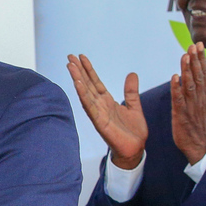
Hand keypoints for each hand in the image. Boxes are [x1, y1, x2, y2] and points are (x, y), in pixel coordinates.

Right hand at [66, 54, 147, 169]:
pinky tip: (77, 84)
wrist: (135, 149)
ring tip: (70, 66)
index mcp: (107, 101)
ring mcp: (98, 113)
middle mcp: (100, 105)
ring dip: (77, 79)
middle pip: (87, 84)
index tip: (81, 57)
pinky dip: (83, 94)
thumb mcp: (134, 106)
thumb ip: (131, 91)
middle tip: (69, 56)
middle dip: (78, 70)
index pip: (95, 82)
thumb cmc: (133, 131)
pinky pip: (90, 106)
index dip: (89, 69)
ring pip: (85, 93)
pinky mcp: (100, 122)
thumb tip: (132, 74)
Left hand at [170, 42, 205, 165]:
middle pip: (198, 76)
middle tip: (193, 45)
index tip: (199, 45)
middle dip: (195, 60)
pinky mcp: (181, 114)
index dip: (201, 58)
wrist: (200, 144)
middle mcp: (200, 98)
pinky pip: (179, 100)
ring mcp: (191, 106)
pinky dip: (177, 88)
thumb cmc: (203, 122)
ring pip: (189, 85)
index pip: (204, 73)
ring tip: (184, 56)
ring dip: (187, 70)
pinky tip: (174, 77)